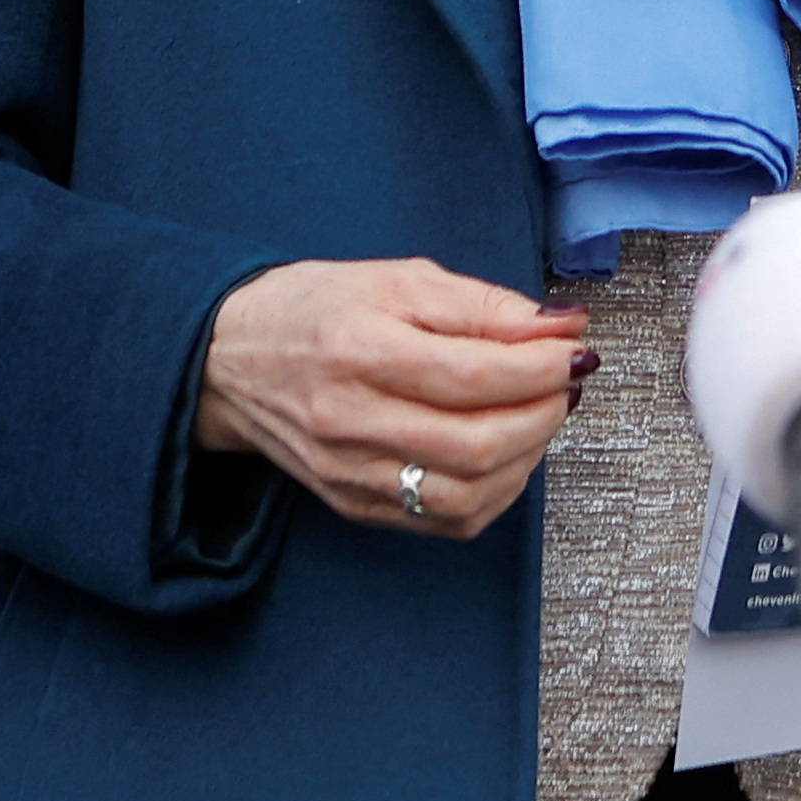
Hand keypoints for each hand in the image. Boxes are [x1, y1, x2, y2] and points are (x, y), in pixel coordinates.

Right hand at [195, 258, 588, 539]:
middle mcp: (349, 420)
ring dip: (527, 458)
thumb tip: (562, 327)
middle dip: (545, 414)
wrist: (226, 360)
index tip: (574, 350)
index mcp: (357, 348)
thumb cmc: (314, 308)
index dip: (540, 368)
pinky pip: (446, 521)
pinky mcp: (354, 506)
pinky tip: (506, 454)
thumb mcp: (398, 280)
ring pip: (467, 495)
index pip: (470, 376)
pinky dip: (496, 493)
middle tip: (565, 381)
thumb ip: (483, 305)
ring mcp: (349, 473)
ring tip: (540, 415)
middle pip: (476, 445)